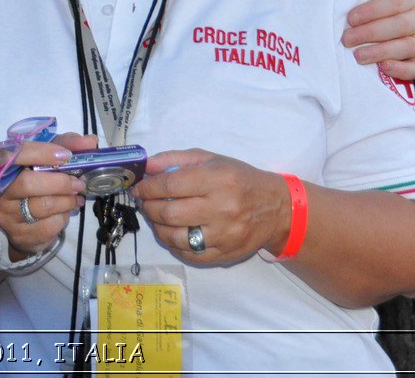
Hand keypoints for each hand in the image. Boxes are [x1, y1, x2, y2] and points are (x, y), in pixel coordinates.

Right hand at [0, 132, 96, 258]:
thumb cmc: (32, 178)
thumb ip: (65, 145)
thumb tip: (90, 141)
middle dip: (59, 183)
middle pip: (27, 184)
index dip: (40, 153)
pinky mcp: (18, 235)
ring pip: (40, 207)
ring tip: (76, 198)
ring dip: (65, 201)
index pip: (14, 154)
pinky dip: (62, 219)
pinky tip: (64, 213)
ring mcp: (5, 215)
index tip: (65, 155)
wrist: (15, 219)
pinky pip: (47, 227)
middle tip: (79, 184)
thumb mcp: (44, 157)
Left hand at [132, 149, 289, 265]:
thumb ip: (175, 160)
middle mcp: (222, 208)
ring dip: (157, 228)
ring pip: (176, 238)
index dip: (147, 188)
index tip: (138, 188)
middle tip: (144, 203)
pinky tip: (172, 234)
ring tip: (156, 218)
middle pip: (170, 213)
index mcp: (217, 180)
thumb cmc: (239, 178)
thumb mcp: (210, 159)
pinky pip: (190, 255)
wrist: (276, 208)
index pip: (170, 185)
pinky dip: (174, 245)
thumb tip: (145, 166)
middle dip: (148, 208)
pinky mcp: (226, 255)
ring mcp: (224, 235)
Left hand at [344, 0, 414, 80]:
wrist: (369, 23)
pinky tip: (383, 68)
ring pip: (408, 47)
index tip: (350, 17)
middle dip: (371, 33)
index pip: (397, 1)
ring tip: (357, 56)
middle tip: (346, 39)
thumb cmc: (366, 0)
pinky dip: (402, 69)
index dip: (373, 10)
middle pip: (402, 25)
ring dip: (382, 52)